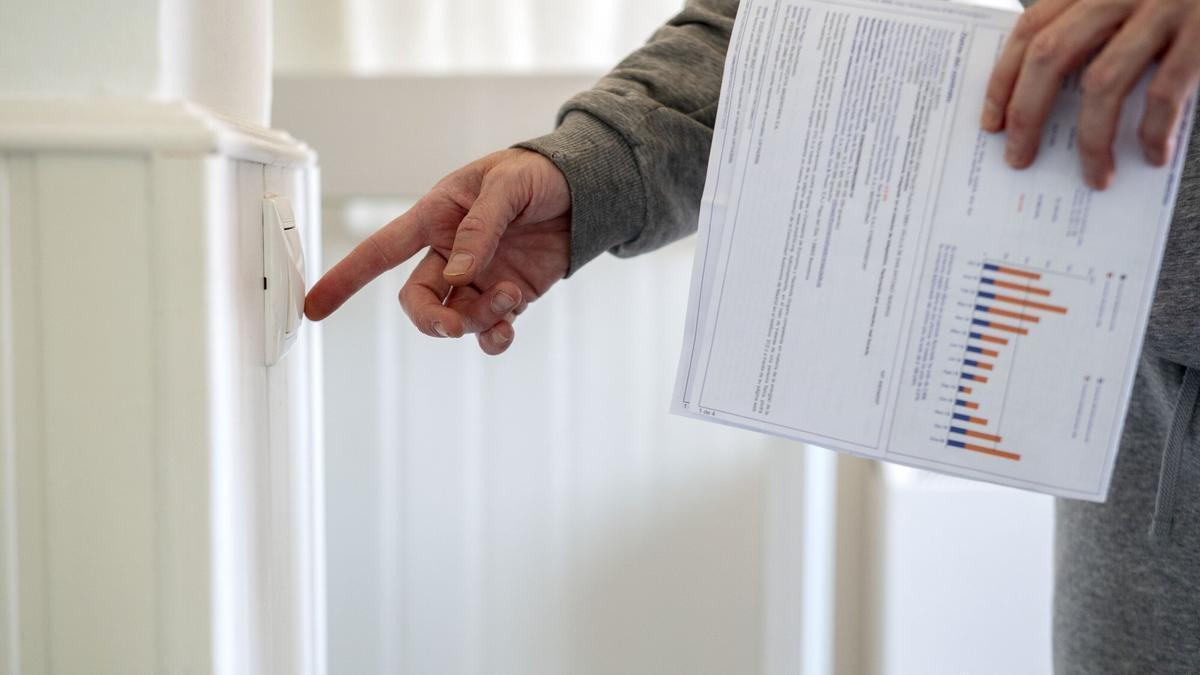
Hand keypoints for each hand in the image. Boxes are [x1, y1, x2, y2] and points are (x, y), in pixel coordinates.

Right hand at [304, 148, 570, 354]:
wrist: (584, 191)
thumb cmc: (537, 173)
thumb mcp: (507, 185)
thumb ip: (481, 227)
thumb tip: (459, 274)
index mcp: (437, 217)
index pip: (381, 250)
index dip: (345, 277)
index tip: (314, 306)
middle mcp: (450, 253)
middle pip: (418, 301)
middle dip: (434, 320)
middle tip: (458, 324)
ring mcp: (478, 278)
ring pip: (456, 319)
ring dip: (477, 321)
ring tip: (510, 297)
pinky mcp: (507, 295)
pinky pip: (488, 330)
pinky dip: (494, 338)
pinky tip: (508, 327)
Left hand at [980, 0, 1199, 188]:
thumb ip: (1098, 28)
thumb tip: (1046, 99)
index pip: (1029, 29)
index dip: (1003, 79)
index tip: (991, 123)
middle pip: (1051, 56)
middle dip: (1027, 114)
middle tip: (1019, 159)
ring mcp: (1167, 6)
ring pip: (1102, 82)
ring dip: (1090, 139)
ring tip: (1093, 176)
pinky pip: (1165, 92)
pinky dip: (1152, 130)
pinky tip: (1151, 156)